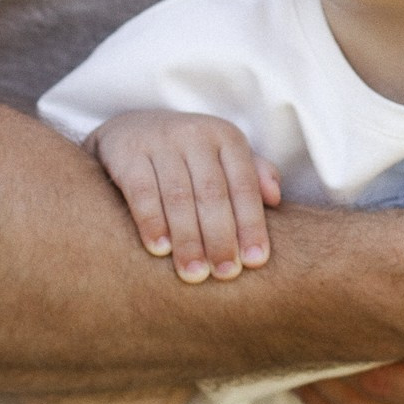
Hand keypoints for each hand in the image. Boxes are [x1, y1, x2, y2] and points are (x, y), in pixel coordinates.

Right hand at [93, 114, 281, 282]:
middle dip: (220, 238)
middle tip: (226, 274)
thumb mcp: (224, 157)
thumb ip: (254, 175)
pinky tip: (160, 250)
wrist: (132, 129)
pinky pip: (142, 191)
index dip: (251, 224)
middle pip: (212, 193)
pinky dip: (152, 222)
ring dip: (188, 239)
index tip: (255, 261)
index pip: (243, 184)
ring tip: (194, 273)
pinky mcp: (127, 153)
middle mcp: (195, 134)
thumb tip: (276, 198)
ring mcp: (160, 141)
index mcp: (226, 137)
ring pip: (178, 196)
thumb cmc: (190, 155)